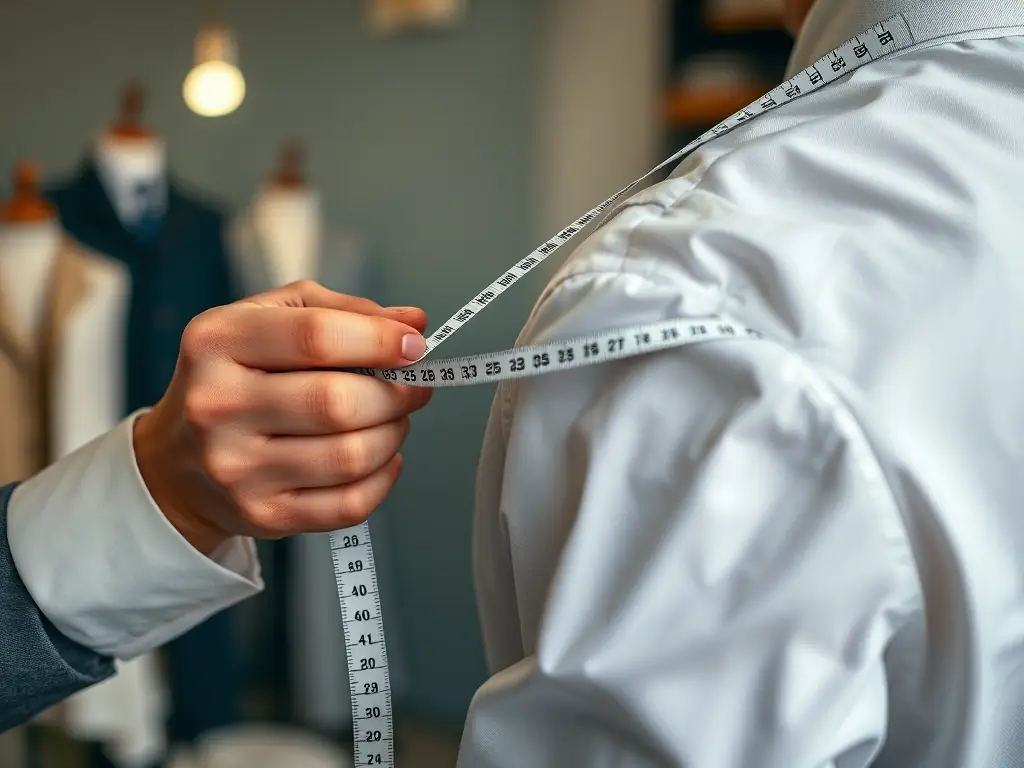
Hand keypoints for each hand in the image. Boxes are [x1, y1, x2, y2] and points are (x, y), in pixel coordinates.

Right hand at [133, 281, 432, 554]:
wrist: (176, 462)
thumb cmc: (236, 379)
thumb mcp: (270, 321)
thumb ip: (343, 312)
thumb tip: (412, 323)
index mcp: (218, 341)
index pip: (315, 336)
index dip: (379, 340)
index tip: (414, 344)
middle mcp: (219, 405)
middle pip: (337, 402)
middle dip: (397, 393)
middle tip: (413, 387)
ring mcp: (236, 468)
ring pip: (350, 456)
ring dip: (393, 434)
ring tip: (393, 420)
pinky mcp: (261, 514)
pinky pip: (349, 504)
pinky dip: (384, 478)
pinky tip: (381, 458)